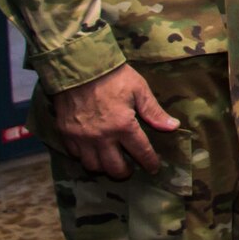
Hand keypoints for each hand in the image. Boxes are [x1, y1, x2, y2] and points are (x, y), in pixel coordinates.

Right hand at [49, 63, 179, 178]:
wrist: (79, 67)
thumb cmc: (113, 76)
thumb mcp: (139, 90)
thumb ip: (154, 112)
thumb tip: (173, 126)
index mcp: (123, 126)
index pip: (141, 152)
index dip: (149, 162)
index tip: (154, 168)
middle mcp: (101, 137)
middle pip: (114, 168)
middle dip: (124, 172)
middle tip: (130, 169)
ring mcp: (81, 138)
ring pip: (92, 166)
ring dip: (104, 167)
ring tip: (111, 161)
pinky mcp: (65, 134)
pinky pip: (75, 155)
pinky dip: (85, 157)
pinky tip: (92, 151)